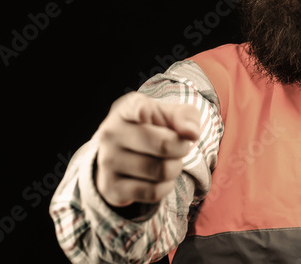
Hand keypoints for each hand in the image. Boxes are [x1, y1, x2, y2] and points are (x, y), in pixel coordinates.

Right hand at [94, 92, 200, 208]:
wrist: (123, 153)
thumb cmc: (153, 128)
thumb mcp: (170, 114)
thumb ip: (185, 116)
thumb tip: (191, 134)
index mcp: (126, 109)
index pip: (134, 108)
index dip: (143, 111)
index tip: (145, 114)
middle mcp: (112, 133)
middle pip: (164, 145)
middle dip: (181, 148)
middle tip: (178, 147)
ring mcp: (108, 161)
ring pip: (161, 171)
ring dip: (175, 168)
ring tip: (167, 162)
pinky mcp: (111, 187)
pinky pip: (153, 192)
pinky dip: (166, 186)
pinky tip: (159, 178)